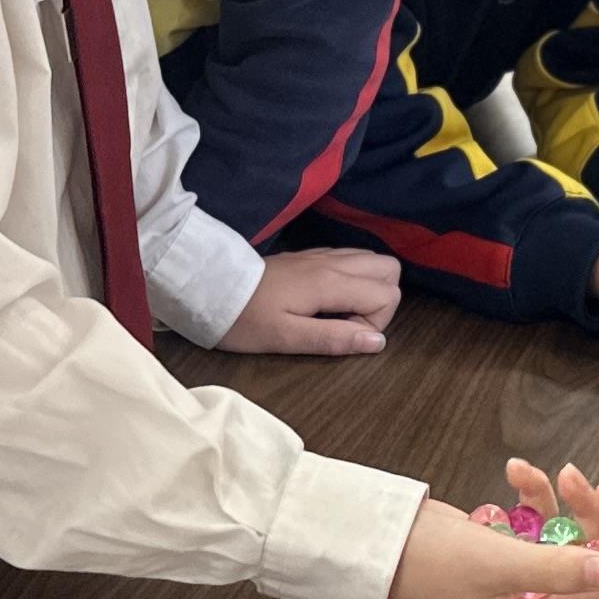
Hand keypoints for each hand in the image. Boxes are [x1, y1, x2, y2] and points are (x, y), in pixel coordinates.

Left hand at [216, 246, 400, 357]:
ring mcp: (321, 256)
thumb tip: (377, 342)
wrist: (208, 288)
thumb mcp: (286, 338)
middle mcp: (332, 263)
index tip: (342, 335)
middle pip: (389, 269)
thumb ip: (334, 338)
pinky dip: (353, 278)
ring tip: (338, 313)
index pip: (386, 295)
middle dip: (381, 300)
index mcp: (329, 282)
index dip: (374, 323)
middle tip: (348, 324)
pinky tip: (327, 299)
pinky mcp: (309, 256)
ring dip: (368, 288)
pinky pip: (350, 258)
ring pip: (372, 259)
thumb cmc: (244, 319)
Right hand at [389, 479, 598, 598]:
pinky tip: (514, 470)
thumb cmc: (431, 560)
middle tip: (576, 476)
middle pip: (597, 562)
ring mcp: (523, 582)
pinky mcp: (508, 556)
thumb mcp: (498, 562)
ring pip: (571, 539)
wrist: (374, 544)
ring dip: (565, 502)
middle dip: (594, 517)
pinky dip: (534, 498)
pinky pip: (539, 527)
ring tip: (553, 470)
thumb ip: (560, 569)